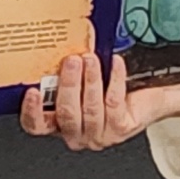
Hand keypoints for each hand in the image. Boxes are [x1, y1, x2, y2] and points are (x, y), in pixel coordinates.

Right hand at [18, 53, 179, 150]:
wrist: (147, 101)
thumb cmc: (110, 92)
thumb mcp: (82, 82)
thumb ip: (67, 72)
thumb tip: (61, 43)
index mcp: (60, 124)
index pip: (37, 126)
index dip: (32, 111)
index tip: (32, 91)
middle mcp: (77, 134)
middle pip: (66, 114)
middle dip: (68, 84)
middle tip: (71, 61)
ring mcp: (99, 135)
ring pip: (90, 109)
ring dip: (90, 80)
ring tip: (90, 59)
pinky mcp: (121, 129)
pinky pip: (114, 102)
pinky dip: (114, 79)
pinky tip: (115, 63)